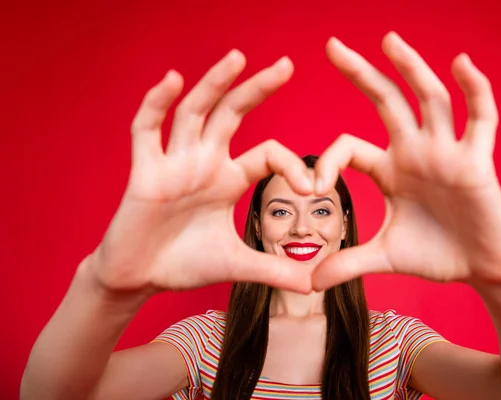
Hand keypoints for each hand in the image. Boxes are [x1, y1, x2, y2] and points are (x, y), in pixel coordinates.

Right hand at [90, 50, 313, 294]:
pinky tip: (172, 81)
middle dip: (257, 89)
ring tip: (237, 57)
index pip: (267, 154)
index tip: (313, 186)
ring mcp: (173, 163)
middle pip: (233, 115)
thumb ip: (274, 271)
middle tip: (287, 65)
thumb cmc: (184, 264)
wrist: (139, 279)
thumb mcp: (236, 265)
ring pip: (194, 113)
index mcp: (228, 179)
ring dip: (214, 84)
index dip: (292, 164)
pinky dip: (156, 105)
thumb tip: (314, 285)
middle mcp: (204, 162)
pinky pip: (146, 131)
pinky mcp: (144, 172)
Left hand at [312, 32, 500, 289]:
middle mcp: (416, 152)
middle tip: (331, 46)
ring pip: (429, 100)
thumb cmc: (437, 255)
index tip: (311, 185)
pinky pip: (480, 120)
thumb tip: (309, 283)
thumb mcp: (385, 257)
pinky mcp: (477, 162)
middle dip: (361, 74)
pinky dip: (475, 91)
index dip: (328, 160)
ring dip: (411, 69)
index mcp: (391, 170)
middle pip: (386, 102)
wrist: (482, 269)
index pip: (351, 146)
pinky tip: (461, 63)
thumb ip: (347, 264)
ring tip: (388, 40)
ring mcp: (447, 152)